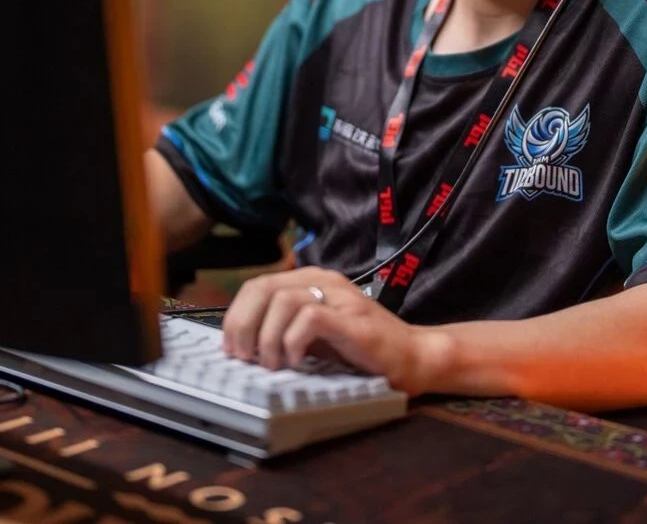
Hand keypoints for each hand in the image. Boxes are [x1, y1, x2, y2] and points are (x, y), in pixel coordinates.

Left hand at [219, 267, 445, 395]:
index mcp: (312, 281)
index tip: (232, 348)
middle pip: (263, 288)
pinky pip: (309, 318)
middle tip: (245, 358)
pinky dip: (293, 341)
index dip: (236, 316)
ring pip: (282, 300)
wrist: (414, 357)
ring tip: (273, 364)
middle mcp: (324, 281)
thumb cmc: (362, 350)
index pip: (257, 285)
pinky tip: (297, 360)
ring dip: (267, 337)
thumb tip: (242, 343)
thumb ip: (285, 329)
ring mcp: (340, 298)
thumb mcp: (315, 335)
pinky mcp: (352, 320)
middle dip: (243, 325)